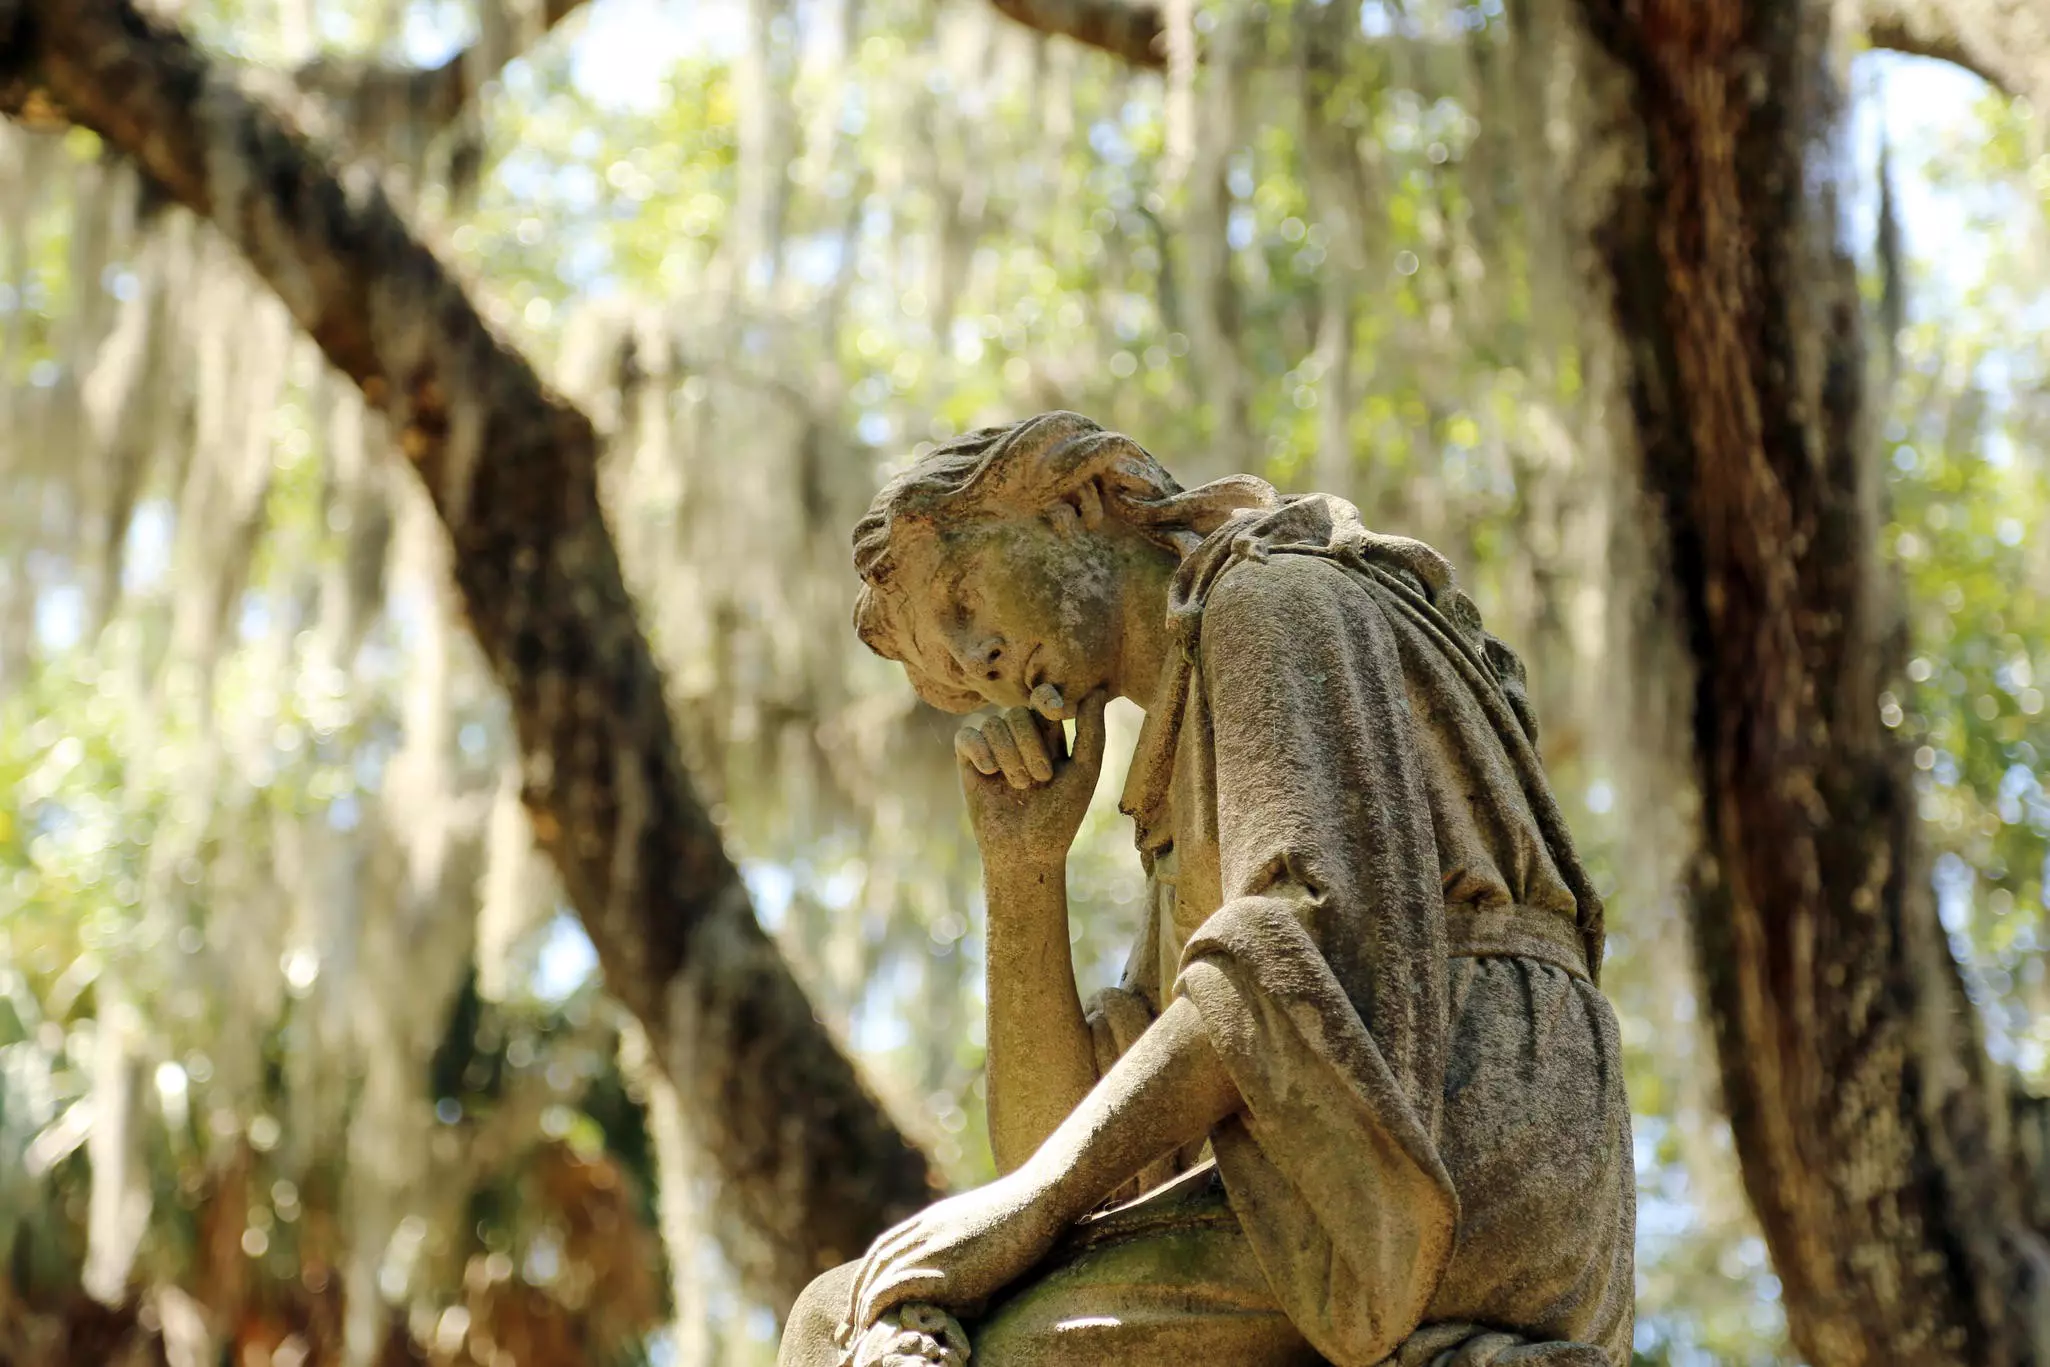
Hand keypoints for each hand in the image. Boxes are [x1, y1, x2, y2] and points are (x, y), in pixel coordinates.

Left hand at [835, 1169, 1064, 1350]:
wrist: (1039, 1199)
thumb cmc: (1025, 1217)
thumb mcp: (983, 1230)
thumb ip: (964, 1250)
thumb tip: (965, 1285)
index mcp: (931, 1220)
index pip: (885, 1248)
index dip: (868, 1276)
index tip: (861, 1303)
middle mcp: (923, 1231)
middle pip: (875, 1263)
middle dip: (857, 1297)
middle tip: (847, 1329)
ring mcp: (931, 1246)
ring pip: (878, 1277)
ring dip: (861, 1308)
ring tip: (855, 1337)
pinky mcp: (943, 1268)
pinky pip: (893, 1288)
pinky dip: (876, 1307)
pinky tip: (872, 1327)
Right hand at [953, 689, 1107, 874]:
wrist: (1026, 853)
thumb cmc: (1060, 818)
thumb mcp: (1084, 773)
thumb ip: (1091, 732)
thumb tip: (1098, 690)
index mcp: (1048, 736)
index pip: (1043, 699)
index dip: (1046, 698)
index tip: (1056, 711)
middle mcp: (1018, 738)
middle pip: (1018, 713)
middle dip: (1031, 746)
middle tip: (1042, 780)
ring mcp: (992, 748)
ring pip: (994, 725)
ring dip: (1010, 757)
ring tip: (1020, 787)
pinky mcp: (968, 762)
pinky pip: (966, 736)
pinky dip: (979, 751)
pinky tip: (989, 773)